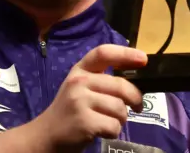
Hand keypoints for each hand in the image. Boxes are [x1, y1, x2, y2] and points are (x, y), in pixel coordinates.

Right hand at [31, 44, 146, 152]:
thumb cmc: (69, 111)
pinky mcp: (84, 121)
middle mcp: (78, 82)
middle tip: (136, 106)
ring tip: (109, 121)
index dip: (125, 54)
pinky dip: (113, 131)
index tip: (143, 59)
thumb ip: (102, 81)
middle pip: (120, 85)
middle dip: (135, 98)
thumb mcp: (80, 88)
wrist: (46, 136)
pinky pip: (114, 125)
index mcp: (80, 70)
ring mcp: (80, 101)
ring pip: (120, 108)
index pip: (103, 53)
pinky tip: (102, 131)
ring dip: (121, 119)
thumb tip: (137, 80)